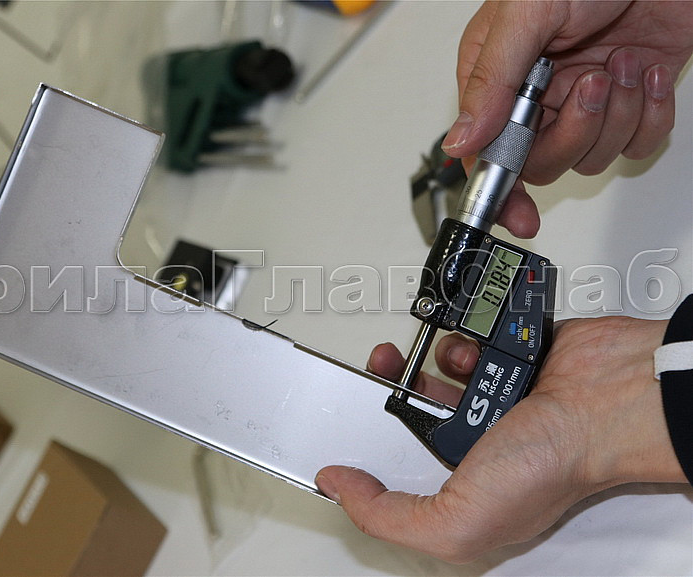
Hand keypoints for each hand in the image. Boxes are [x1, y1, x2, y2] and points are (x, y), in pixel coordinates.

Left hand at [315, 316, 686, 562]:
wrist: (608, 398)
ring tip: (420, 362)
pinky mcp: (507, 362)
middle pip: (414, 421)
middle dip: (387, 394)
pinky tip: (467, 350)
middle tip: (374, 376)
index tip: (344, 438)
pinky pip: (465, 345)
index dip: (368, 464)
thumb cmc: (554, 462)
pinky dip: (461, 342)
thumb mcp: (458, 521)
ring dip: (423, 364)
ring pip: (435, 377)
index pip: (402, 483)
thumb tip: (339, 488)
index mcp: (467, 495)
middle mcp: (481, 450)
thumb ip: (389, 516)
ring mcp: (495, 402)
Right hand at [441, 1, 692, 237]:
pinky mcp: (628, 101)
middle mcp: (538, 94)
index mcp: (499, 76)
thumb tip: (460, 140)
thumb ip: (492, 81)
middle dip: (574, 134)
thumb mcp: (527, 15)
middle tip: (588, 87)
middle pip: (541, 162)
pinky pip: (636, 143)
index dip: (500, 189)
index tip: (518, 214)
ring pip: (591, 157)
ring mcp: (584, 100)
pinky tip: (645, 72)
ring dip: (616, 115)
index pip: (485, 151)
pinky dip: (649, 115)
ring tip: (620, 64)